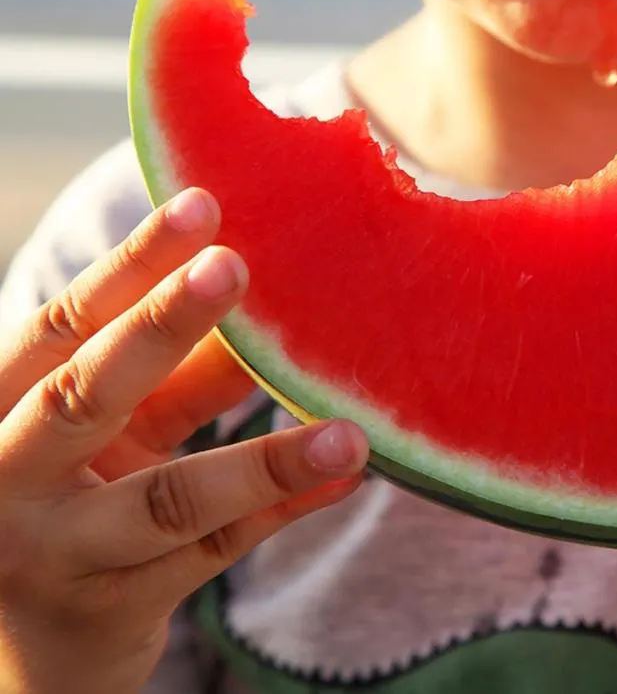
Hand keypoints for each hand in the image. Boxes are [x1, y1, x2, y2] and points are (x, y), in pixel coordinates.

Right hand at [0, 189, 368, 693]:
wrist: (27, 646)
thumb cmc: (76, 500)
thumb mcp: (111, 427)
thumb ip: (176, 370)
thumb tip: (274, 295)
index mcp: (0, 407)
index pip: (64, 323)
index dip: (132, 264)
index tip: (201, 205)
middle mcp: (8, 477)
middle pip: (86, 391)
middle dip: (161, 325)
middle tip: (236, 267)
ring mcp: (57, 553)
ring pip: (167, 497)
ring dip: (265, 460)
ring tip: (348, 429)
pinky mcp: (115, 608)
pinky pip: (215, 550)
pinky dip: (285, 506)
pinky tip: (346, 473)